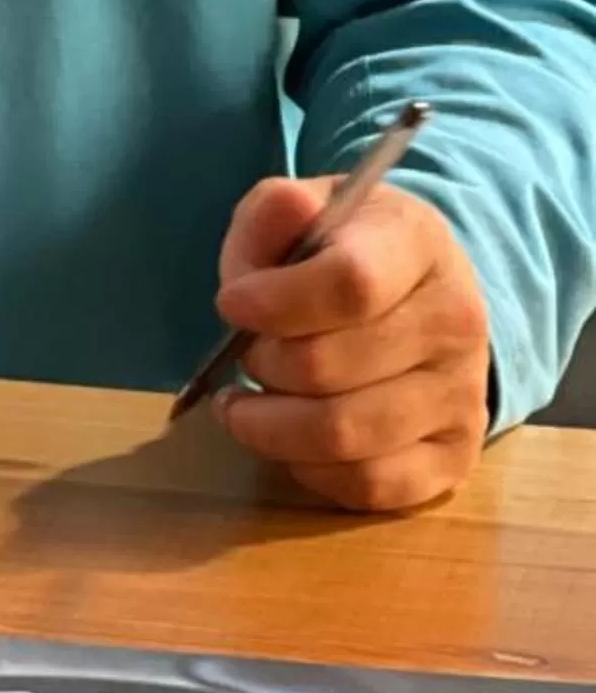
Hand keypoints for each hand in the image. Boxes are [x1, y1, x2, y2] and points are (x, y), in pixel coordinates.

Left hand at [206, 175, 490, 510]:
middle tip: (244, 354)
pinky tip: (286, 441)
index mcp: (418, 243)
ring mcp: (462, 396)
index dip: (276, 303)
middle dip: (263, 365)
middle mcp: (455, 321)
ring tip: (242, 406)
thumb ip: (277, 210)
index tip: (229, 304)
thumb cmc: (345, 248)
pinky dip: (310, 470)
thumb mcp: (307, 207)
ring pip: (345, 435)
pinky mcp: (454, 458)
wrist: (422, 295)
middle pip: (329, 367)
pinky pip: (369, 485)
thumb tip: (287, 214)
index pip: (351, 284)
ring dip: (271, 427)